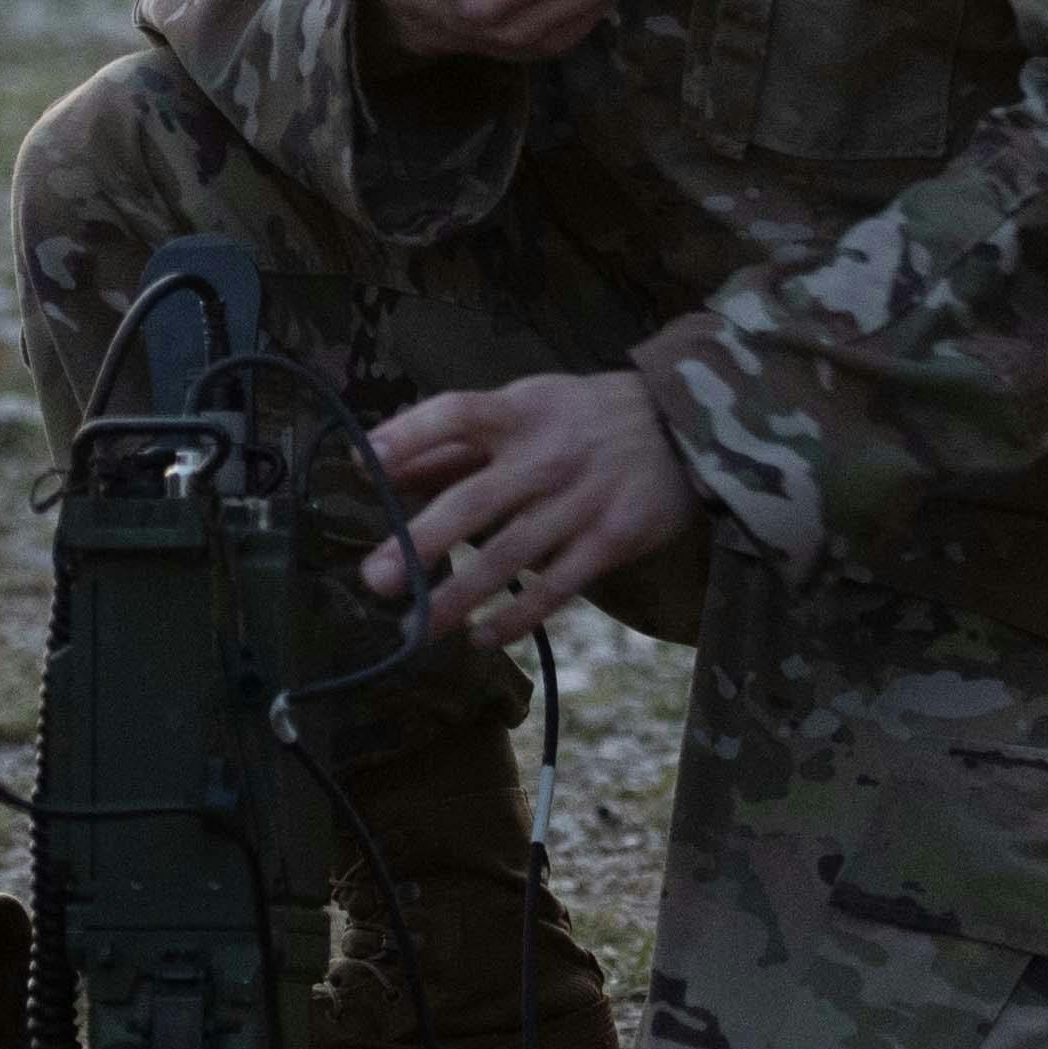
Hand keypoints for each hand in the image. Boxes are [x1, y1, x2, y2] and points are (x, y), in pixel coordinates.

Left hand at [357, 368, 702, 650]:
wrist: (683, 431)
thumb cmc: (579, 419)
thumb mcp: (523, 409)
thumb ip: (452, 442)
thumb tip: (373, 467)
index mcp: (520, 412)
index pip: (457, 414)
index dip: (409, 435)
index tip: (364, 461)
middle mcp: (547, 455)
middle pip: (475, 501)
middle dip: (421, 543)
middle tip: (375, 580)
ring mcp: (582, 501)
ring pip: (510, 556)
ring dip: (458, 596)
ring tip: (415, 628)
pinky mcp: (612, 540)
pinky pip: (556, 588)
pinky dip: (516, 617)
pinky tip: (480, 639)